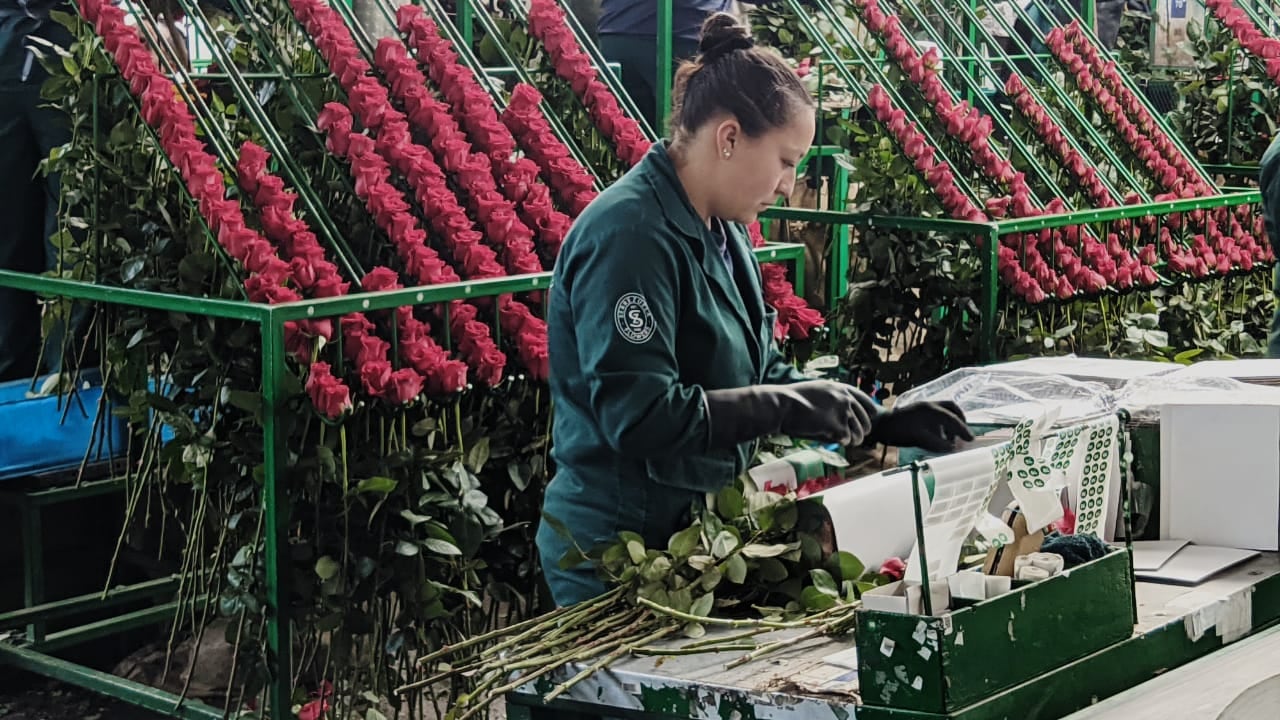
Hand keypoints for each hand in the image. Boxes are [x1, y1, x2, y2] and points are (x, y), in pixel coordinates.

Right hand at [703, 381, 878, 448]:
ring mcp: (842, 412)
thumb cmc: (792, 399)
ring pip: (859, 432)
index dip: (869, 412)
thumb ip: (831, 397)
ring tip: (847, 441)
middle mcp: (845, 398)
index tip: (870, 418)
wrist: (781, 405)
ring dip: (854, 439)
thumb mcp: (816, 389)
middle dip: (862, 429)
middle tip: (856, 436)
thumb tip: (841, 410)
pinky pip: (847, 439)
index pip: (865, 400)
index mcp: (840, 388)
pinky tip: (834, 440)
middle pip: (866, 419)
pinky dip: (842, 442)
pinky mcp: (837, 426)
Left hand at [868, 401, 972, 452]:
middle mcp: (929, 405)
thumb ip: (937, 443)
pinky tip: (939, 436)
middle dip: (960, 420)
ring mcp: (923, 407)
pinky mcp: (917, 411)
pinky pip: (936, 415)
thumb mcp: (919, 439)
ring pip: (944, 411)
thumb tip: (954, 448)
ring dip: (950, 424)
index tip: (971, 440)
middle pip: (951, 408)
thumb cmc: (898, 431)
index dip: (963, 430)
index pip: (952, 419)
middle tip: (963, 435)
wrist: (879, 424)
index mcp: (931, 410)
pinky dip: (941, 424)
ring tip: (950, 439)